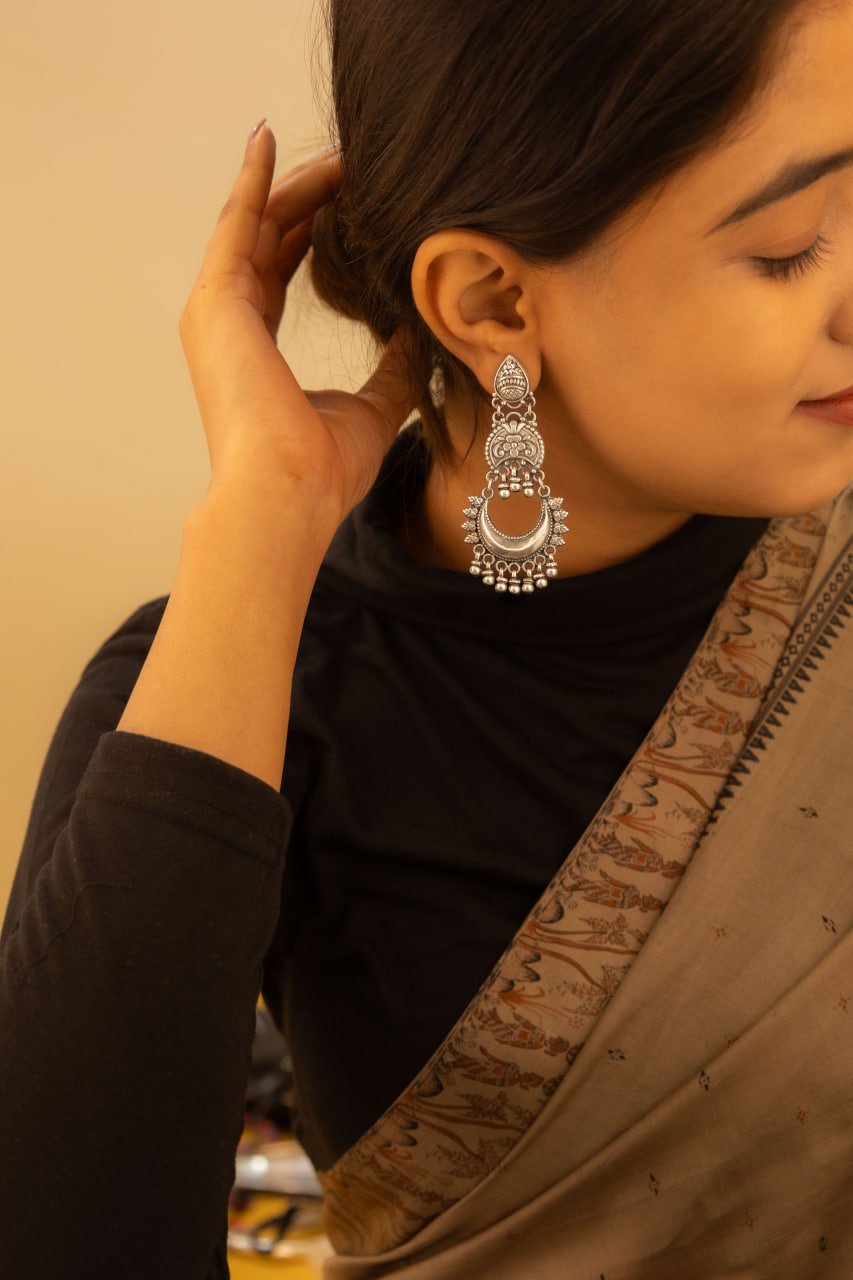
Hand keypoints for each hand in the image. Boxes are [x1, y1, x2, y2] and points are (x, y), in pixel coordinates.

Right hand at [178, 121, 415, 533]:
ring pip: (254, 225)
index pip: (280, 272)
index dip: (312, 231)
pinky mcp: (215, 302)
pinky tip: (267, 139)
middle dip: (308, 195)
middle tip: (350, 159)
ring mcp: (216, 312)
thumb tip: (420, 333)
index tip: (348, 199)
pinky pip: (235, 225)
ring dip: (292, 182)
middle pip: (267, 239)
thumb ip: (391, 367)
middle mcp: (229, 325)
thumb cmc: (322, 471)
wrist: (287, 493)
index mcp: (256, 349)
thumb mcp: (374, 409)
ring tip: (335, 148)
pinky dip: (251, 181)